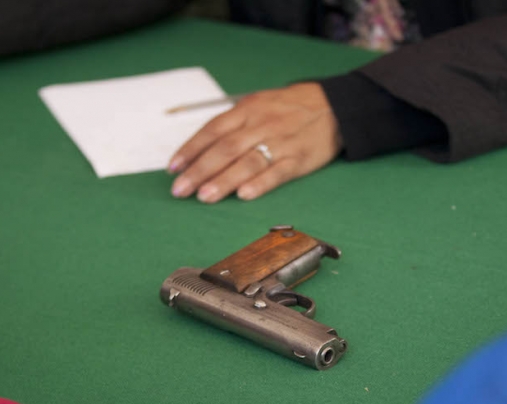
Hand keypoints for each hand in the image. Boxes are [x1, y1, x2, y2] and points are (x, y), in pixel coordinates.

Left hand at [169, 83, 341, 202]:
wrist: (333, 106)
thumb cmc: (287, 109)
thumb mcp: (258, 104)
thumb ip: (232, 124)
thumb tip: (200, 149)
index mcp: (247, 109)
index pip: (213, 130)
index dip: (191, 150)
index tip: (173, 168)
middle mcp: (261, 125)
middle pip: (225, 148)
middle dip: (200, 170)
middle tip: (181, 190)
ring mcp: (281, 143)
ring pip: (248, 162)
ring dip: (224, 180)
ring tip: (204, 197)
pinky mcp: (299, 160)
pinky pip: (277, 173)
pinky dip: (260, 184)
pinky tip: (243, 195)